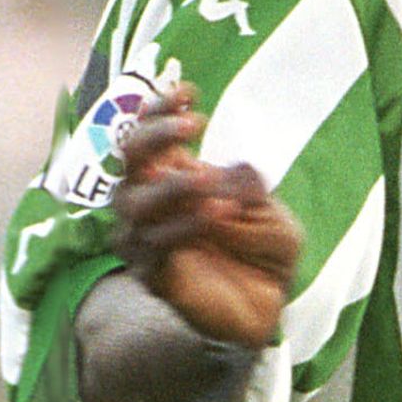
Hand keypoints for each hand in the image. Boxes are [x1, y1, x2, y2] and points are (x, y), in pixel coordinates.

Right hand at [114, 84, 300, 348]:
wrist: (264, 309)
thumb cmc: (263, 251)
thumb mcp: (272, 214)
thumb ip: (249, 189)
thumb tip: (225, 169)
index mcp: (174, 175)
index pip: (150, 131)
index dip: (160, 108)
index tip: (188, 92)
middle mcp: (150, 200)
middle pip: (128, 156)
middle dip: (156, 134)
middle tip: (195, 126)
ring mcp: (144, 236)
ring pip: (135, 202)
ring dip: (174, 187)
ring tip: (210, 185)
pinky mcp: (150, 272)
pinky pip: (153, 244)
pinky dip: (184, 227)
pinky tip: (214, 217)